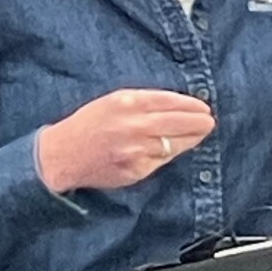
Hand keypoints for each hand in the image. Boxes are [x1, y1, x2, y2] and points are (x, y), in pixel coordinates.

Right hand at [37, 88, 214, 191]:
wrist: (62, 156)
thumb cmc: (88, 124)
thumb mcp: (113, 101)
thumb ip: (143, 102)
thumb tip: (177, 105)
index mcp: (127, 102)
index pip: (170, 102)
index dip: (191, 105)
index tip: (203, 107)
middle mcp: (134, 125)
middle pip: (178, 123)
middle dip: (199, 122)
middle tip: (209, 122)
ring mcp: (136, 150)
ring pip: (174, 144)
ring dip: (190, 139)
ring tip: (199, 134)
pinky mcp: (136, 169)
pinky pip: (161, 161)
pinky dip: (169, 154)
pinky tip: (175, 149)